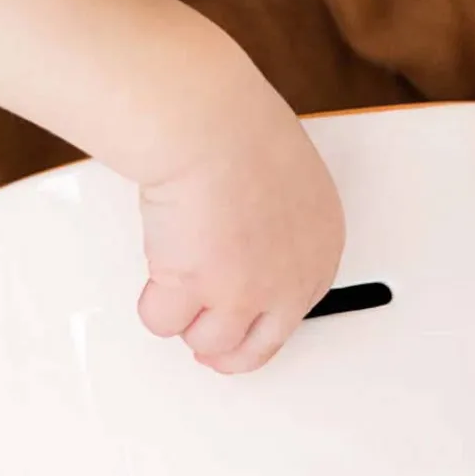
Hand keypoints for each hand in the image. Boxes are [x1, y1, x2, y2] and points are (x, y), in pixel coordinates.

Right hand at [137, 71, 343, 373]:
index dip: (260, 322)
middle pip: (257, 345)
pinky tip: (157, 270)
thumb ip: (277, 224)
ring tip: (175, 278)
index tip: (242, 326)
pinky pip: (163, 320)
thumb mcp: (289, 183)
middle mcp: (289, 280)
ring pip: (208, 340)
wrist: (213, 128)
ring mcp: (244, 292)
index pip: (296, 309)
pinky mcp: (197, 293)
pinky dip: (153, 301)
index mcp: (321, 250)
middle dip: (226, 347)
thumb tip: (251, 239)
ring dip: (187, 315)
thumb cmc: (245, 133)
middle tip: (204, 342)